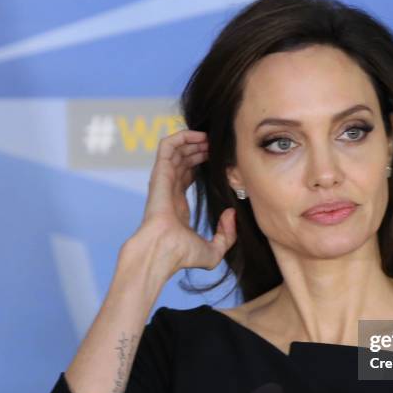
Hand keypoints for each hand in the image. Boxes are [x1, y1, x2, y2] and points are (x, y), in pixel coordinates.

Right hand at [129, 129, 236, 274]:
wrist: (163, 252)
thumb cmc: (182, 256)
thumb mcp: (214, 250)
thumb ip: (227, 235)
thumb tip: (231, 213)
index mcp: (177, 206)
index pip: (186, 177)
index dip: (201, 165)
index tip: (218, 160)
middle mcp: (168, 191)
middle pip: (181, 161)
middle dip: (198, 149)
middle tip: (216, 145)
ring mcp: (163, 182)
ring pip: (175, 151)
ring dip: (192, 141)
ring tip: (210, 137)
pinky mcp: (160, 174)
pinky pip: (167, 147)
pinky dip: (181, 137)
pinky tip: (199, 136)